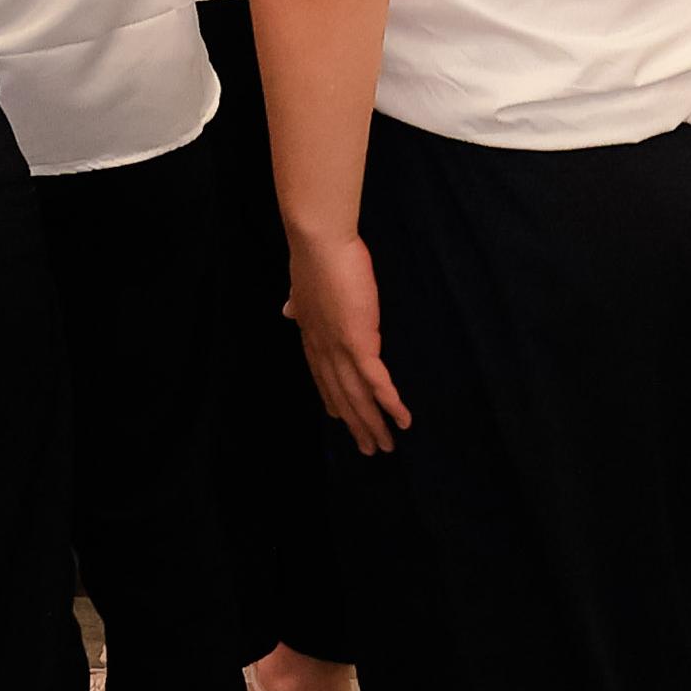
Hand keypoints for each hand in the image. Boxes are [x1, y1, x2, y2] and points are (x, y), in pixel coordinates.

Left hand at [286, 222, 407, 453]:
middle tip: (369, 448)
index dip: (331, 399)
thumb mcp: (302, 286)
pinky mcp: (358, 343)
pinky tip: (403, 421)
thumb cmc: (315, 259)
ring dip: (373, 424)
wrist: (318, 242)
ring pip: (357, 397)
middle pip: (340, 395)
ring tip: (387, 447)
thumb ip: (298, 301)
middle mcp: (322, 348)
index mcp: (311, 335)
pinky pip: (377, 381)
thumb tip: (287, 307)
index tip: (338, 418)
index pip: (321, 375)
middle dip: (355, 423)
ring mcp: (339, 349)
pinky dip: (390, 403)